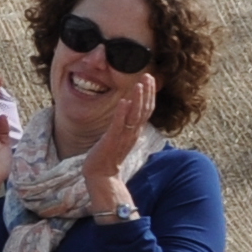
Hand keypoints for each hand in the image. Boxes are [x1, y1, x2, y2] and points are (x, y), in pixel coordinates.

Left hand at [80, 72, 156, 216]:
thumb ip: (125, 123)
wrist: (102, 175)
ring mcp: (123, 137)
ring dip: (138, 99)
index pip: (146, 110)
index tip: (149, 80)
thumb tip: (128, 106)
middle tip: (148, 76)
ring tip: (139, 84)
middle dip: (147, 92)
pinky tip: (123, 101)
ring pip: (135, 115)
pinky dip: (122, 113)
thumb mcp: (119, 136)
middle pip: (145, 110)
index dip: (149, 94)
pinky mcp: (112, 140)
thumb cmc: (108, 155)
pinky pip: (119, 125)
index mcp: (135, 131)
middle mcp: (132, 133)